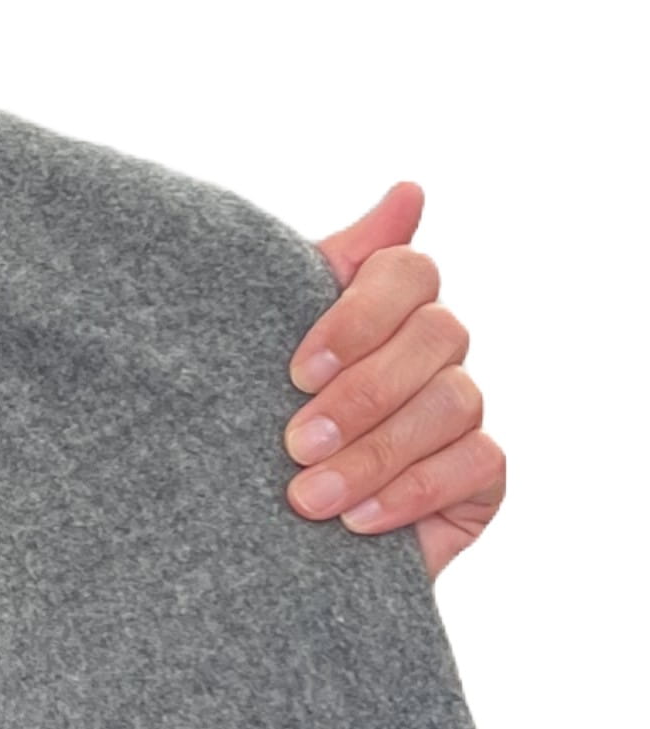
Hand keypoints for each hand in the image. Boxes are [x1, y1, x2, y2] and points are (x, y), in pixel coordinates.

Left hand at [284, 183, 505, 581]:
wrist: (246, 539)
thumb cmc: (252, 428)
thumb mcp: (267, 346)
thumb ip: (331, 267)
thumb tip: (413, 190)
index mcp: (384, 305)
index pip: (408, 271)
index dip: (359, 315)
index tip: (296, 370)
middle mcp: (433, 348)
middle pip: (435, 335)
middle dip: (361, 396)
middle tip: (293, 444)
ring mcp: (462, 408)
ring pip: (452, 402)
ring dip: (375, 453)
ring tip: (308, 499)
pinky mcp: (481, 473)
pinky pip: (476, 463)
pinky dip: (413, 490)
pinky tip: (359, 522)